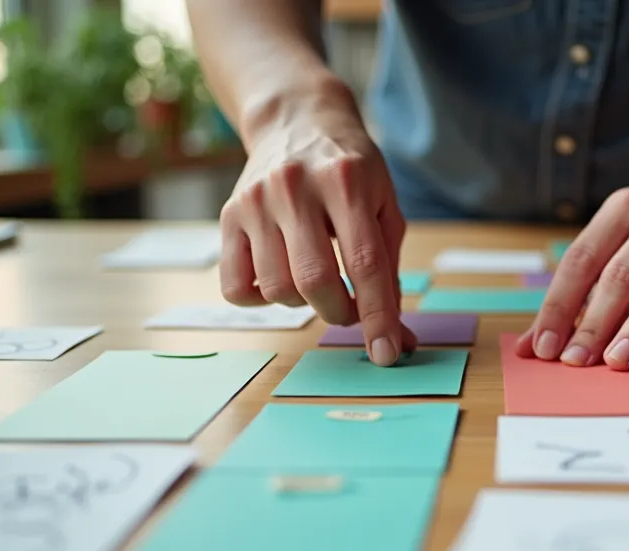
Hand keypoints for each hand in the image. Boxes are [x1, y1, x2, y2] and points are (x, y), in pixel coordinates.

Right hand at [219, 87, 415, 364]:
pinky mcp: (227, 214)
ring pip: (276, 288)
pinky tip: (279, 276)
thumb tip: (401, 340)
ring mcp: (255, 201)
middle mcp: (294, 187)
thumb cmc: (351, 172)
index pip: (364, 263)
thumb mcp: (383, 206)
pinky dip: (261, 298)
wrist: (296, 120)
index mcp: (345, 181)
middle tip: (350, 308)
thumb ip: (391, 271)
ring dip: (303, 304)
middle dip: (339, 312)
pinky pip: (236, 286)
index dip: (377, 316)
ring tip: (316, 280)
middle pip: (314, 280)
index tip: (387, 353)